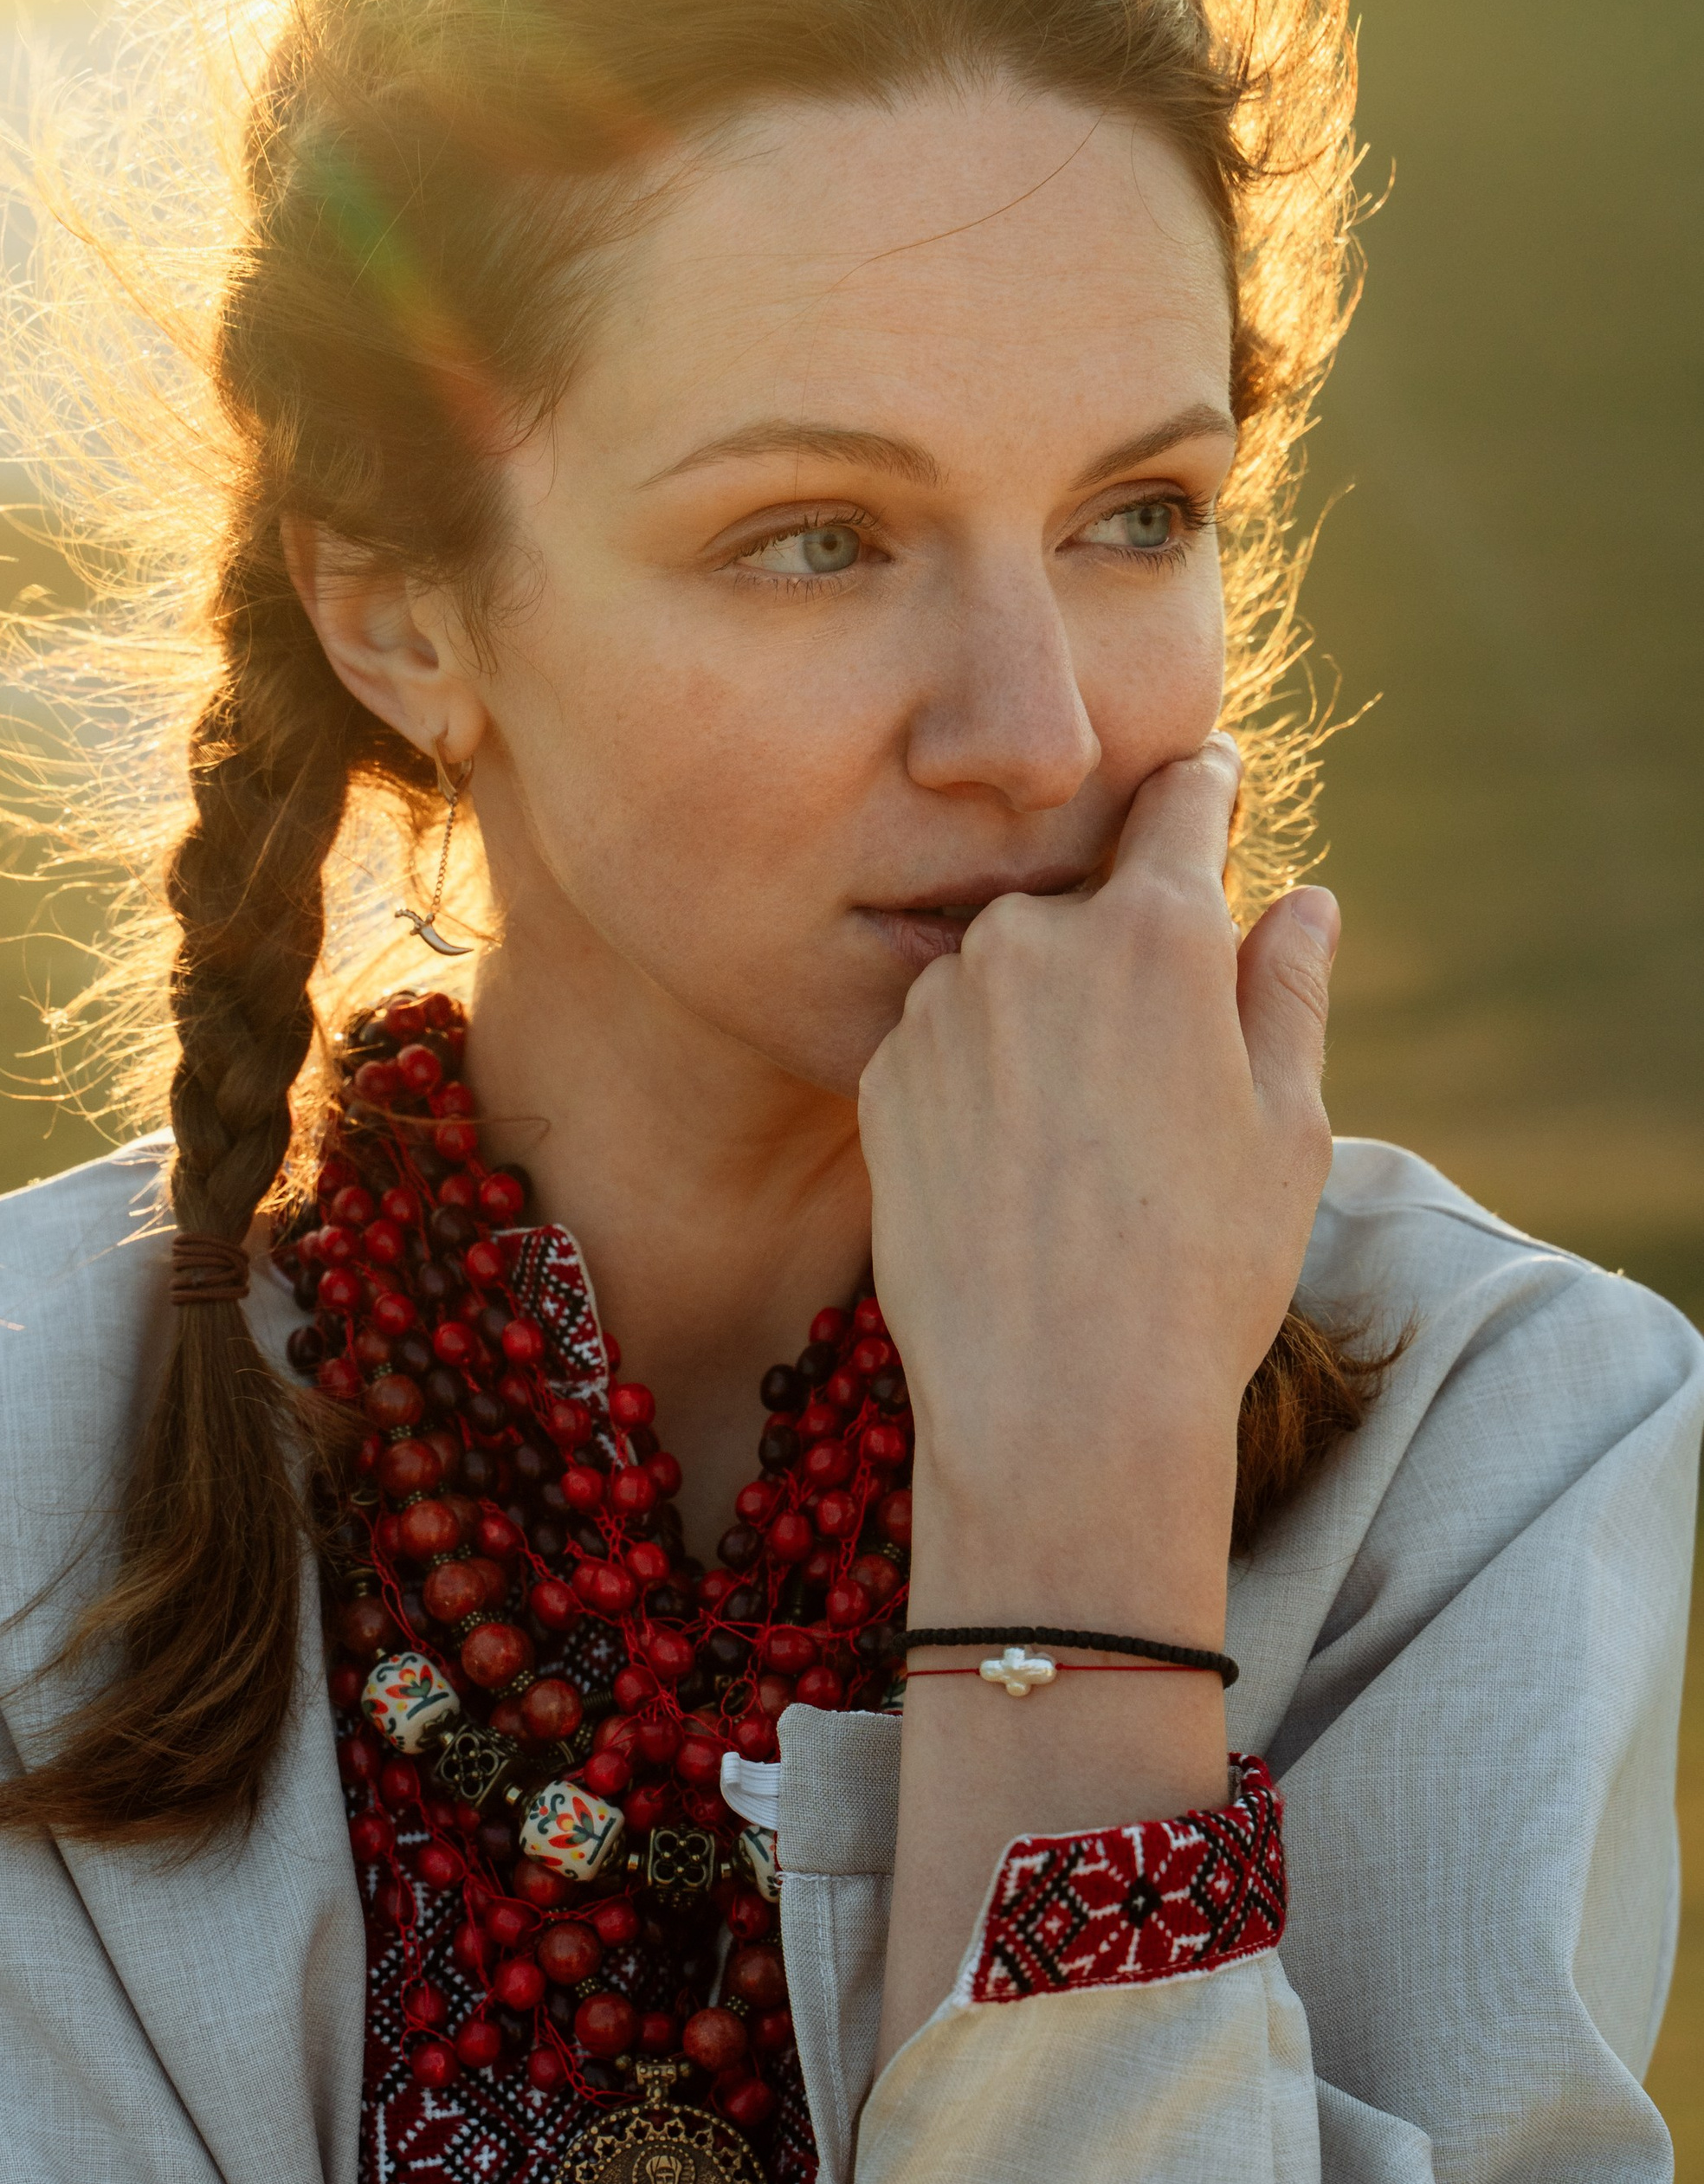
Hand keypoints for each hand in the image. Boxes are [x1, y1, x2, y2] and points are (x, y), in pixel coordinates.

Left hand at [858, 737, 1338, 1639]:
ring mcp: (942, 1003)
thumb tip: (1302, 900)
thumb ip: (1287, 989)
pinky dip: (980, 1076)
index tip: (1206, 782)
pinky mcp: (882, 1073)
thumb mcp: (1286, 1126)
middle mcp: (1031, 938)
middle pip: (1085, 898)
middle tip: (1156, 1066)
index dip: (1202, 788)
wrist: (1056, 1401)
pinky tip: (1015, 1170)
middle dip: (1121, 947)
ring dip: (1041, 1012)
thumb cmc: (1201, 1271)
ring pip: (1008, 969)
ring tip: (1083, 1142)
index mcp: (1154, 932)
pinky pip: (945, 1038)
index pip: (1178, 802)